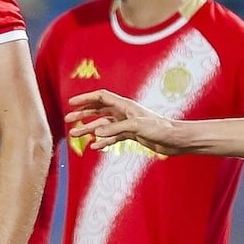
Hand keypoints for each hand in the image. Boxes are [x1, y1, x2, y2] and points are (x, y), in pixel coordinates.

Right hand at [65, 90, 189, 155]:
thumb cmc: (160, 128)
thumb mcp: (136, 126)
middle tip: (68, 119)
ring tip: (75, 135)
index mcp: (125, 105)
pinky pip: (112, 137)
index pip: (101, 97)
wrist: (175, 140)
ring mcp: (126, 124)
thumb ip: (115, 128)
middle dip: (82, 114)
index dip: (85, 99)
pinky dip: (102, 141)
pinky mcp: (131, 135)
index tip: (71, 103)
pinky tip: (94, 147)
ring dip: (88, 129)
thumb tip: (97, 132)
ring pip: (102, 125)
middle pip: (98, 110)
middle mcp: (124, 113)